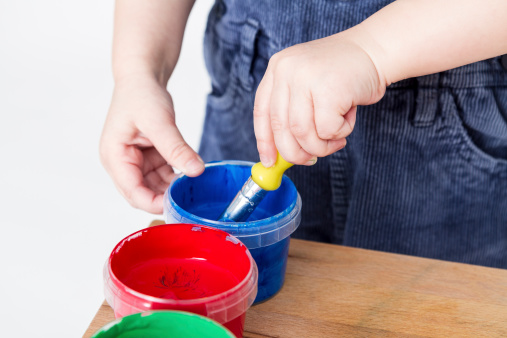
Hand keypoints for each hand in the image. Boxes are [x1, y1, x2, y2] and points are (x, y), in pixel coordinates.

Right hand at [99, 76, 203, 213]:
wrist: (142, 78)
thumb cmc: (141, 95)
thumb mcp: (159, 122)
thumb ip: (177, 148)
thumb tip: (197, 170)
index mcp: (114, 157)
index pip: (133, 192)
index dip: (155, 203)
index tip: (178, 206)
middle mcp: (122, 163)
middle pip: (143, 194)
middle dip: (165, 197)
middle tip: (191, 199)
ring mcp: (135, 162)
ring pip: (155, 187)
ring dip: (173, 188)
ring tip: (194, 185)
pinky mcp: (148, 159)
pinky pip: (162, 176)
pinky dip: (176, 177)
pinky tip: (190, 174)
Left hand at [253, 32, 385, 166]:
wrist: (375, 51)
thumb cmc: (342, 76)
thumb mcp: (307, 86)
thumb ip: (291, 113)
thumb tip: (279, 155)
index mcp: (277, 68)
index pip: (262, 112)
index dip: (265, 141)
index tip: (271, 162)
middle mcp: (286, 70)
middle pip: (281, 128)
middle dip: (296, 152)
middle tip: (311, 159)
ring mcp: (306, 77)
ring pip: (303, 133)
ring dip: (322, 146)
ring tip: (337, 138)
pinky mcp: (328, 88)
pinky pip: (327, 130)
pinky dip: (339, 133)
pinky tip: (348, 118)